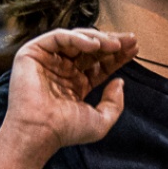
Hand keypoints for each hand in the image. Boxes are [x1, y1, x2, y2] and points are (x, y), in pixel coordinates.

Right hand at [1, 28, 135, 153]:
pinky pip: (58, 37)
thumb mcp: (101, 121)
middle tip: (130, 39)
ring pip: (76, 40)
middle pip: (91, 50)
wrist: (40, 131)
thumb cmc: (65, 131)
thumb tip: (120, 82)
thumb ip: (115, 103)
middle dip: (112, 42)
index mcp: (75, 84)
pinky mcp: (33, 54)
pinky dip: (77, 37)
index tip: (134, 49)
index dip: (117, 56)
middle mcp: (61, 70)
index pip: (99, 64)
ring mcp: (47, 61)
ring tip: (115, 44)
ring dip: (98, 39)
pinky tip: (94, 45)